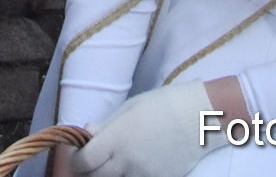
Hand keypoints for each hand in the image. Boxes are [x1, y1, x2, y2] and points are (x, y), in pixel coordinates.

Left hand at [75, 82, 216, 176]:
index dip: (77, 160)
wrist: (198, 118)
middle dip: (90, 170)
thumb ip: (107, 125)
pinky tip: (137, 162)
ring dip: (110, 173)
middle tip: (93, 159)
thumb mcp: (130, 108)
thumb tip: (87, 132)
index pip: (84, 162)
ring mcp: (142, 174)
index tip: (78, 152)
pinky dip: (130, 175)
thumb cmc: (162, 106)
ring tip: (118, 158)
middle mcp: (126, 160)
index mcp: (117, 138)